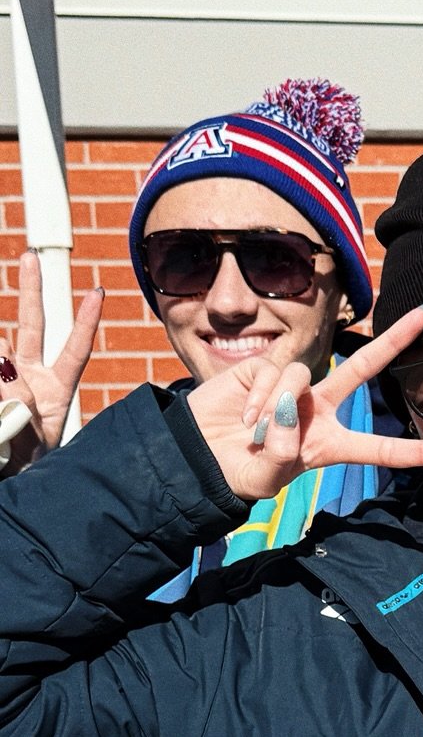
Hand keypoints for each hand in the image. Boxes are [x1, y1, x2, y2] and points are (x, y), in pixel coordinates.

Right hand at [0, 248, 102, 469]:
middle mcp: (30, 377)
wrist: (6, 480)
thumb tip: (3, 366)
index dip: (85, 322)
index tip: (98, 292)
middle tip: (29, 256)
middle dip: (30, 290)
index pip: (75, 350)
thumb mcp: (36, 445)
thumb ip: (25, 409)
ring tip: (8, 410)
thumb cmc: (26, 468)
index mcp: (56, 391)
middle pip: (32, 325)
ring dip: (1, 369)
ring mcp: (5, 379)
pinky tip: (2, 407)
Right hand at [187, 306, 422, 502]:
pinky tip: (244, 414)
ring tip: (255, 432)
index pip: (386, 449)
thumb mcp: (267, 478)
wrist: (197, 455)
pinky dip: (260, 399)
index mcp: (332, 443)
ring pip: (305, 380)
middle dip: (396, 338)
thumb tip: (290, 412)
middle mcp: (319, 409)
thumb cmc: (238, 472)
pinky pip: (277, 375)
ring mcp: (295, 387)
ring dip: (279, 412)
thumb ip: (283, 453)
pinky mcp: (266, 368)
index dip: (422, 452)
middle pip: (366, 368)